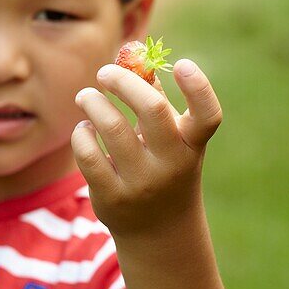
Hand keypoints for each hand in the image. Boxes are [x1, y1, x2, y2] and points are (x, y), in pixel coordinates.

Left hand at [71, 58, 222, 239]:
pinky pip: (88, 154)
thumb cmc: (164, 167)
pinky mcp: (113, 197)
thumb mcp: (170, 138)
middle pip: (151, 109)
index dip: (199, 88)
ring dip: (93, 103)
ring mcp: (142, 183)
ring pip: (111, 127)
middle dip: (122, 81)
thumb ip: (156, 98)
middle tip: (104, 73)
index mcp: (192, 145)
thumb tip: (133, 56)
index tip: (182, 64)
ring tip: (87, 98)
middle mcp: (172, 164)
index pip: (207, 116)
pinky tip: (84, 130)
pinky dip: (81, 134)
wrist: (160, 232)